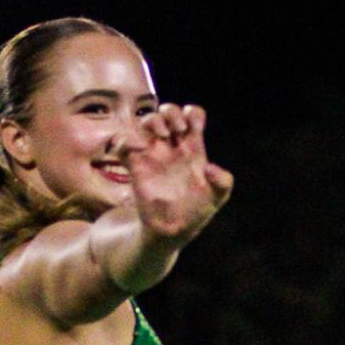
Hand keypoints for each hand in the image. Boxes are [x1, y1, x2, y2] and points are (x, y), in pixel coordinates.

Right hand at [127, 104, 231, 242]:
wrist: (171, 231)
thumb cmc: (195, 213)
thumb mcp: (218, 197)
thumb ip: (223, 181)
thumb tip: (209, 168)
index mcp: (192, 148)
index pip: (192, 116)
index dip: (192, 114)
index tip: (192, 128)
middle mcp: (171, 147)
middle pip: (168, 112)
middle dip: (172, 113)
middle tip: (177, 131)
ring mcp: (152, 155)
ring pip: (146, 121)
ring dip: (153, 121)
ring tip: (161, 137)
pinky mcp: (134, 166)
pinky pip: (122, 143)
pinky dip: (124, 140)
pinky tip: (138, 150)